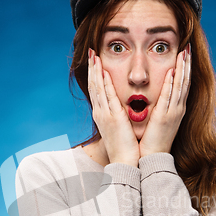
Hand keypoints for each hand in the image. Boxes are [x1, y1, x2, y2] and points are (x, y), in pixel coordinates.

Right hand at [88, 49, 139, 166]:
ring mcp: (105, 115)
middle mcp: (100, 113)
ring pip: (98, 88)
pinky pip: (108, 96)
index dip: (94, 76)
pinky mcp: (113, 117)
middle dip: (92, 68)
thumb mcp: (118, 129)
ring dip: (96, 70)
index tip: (94, 62)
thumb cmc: (123, 148)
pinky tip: (103, 71)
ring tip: (94, 56)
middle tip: (90, 52)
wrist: (124, 162)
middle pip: (94, 86)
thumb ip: (117, 118)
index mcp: (102, 116)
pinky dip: (104, 83)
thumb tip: (119, 111)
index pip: (96, 91)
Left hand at [139, 44, 190, 157]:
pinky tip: (172, 72)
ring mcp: (172, 113)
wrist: (153, 157)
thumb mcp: (159, 121)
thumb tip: (159, 99)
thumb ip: (161, 108)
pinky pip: (168, 97)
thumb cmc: (153, 141)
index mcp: (176, 110)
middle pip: (185, 82)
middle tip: (188, 48)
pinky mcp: (164, 118)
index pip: (183, 85)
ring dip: (182, 69)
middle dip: (187, 65)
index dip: (185, 69)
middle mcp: (177, 109)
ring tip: (183, 53)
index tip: (185, 55)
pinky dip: (171, 84)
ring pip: (180, 87)